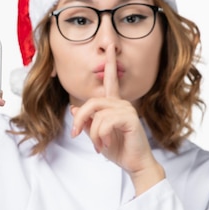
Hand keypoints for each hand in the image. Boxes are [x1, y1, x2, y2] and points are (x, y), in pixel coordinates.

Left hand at [71, 45, 162, 182]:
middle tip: (75, 134)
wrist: (135, 164)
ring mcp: (127, 109)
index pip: (111, 80)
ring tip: (98, 145)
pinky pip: (105, 122)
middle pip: (91, 102)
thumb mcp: (96, 135)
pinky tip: (106, 145)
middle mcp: (121, 103)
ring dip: (92, 133)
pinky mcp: (130, 118)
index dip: (110, 62)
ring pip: (96, 114)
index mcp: (114, 104)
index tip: (110, 46)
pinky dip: (100, 136)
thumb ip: (86, 121)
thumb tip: (73, 108)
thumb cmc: (119, 149)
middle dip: (80, 119)